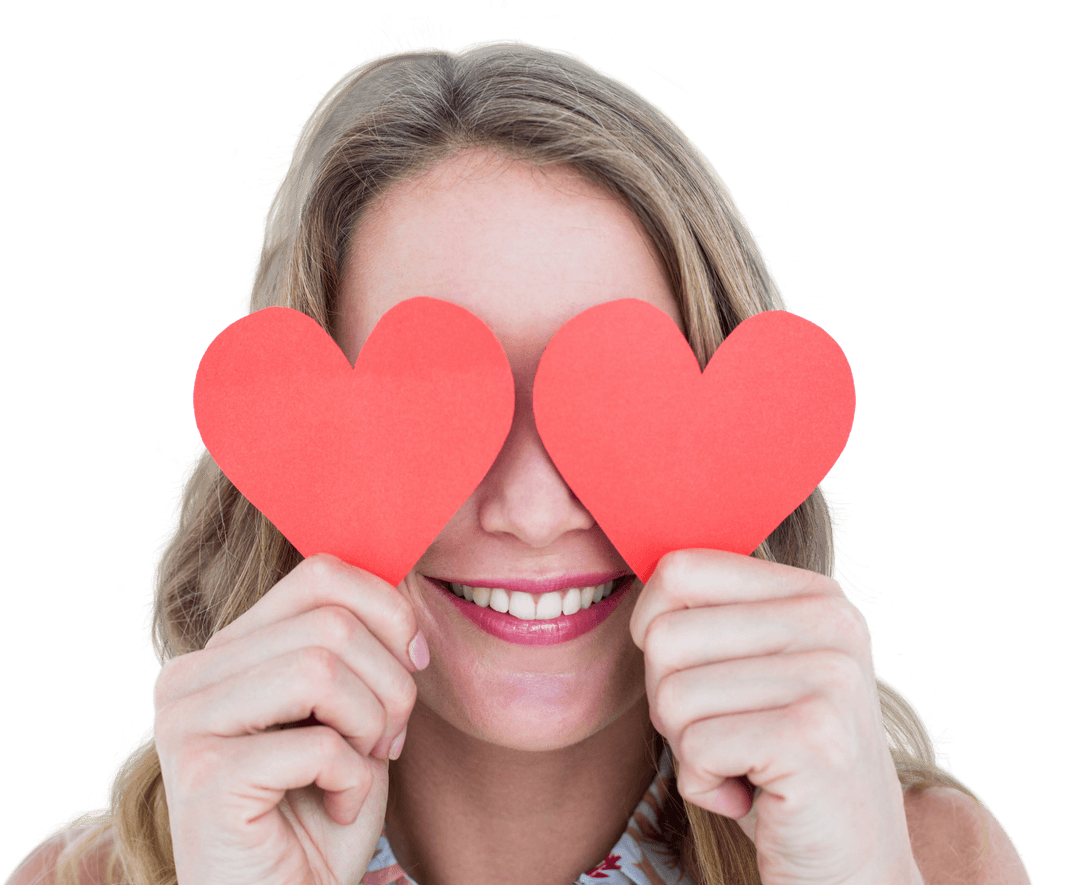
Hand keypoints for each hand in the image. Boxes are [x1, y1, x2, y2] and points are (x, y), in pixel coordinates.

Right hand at [154, 553, 426, 884]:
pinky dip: (352, 782)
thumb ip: (359, 644)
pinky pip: (317, 745)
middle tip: (386, 740)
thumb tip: (402, 581)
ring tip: (361, 767)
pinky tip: (335, 807)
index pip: (321, 572)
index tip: (413, 665)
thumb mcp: (351, 708)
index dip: (389, 613)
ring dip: (371, 727)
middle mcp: (191, 674)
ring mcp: (186, 723)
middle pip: (332, 623)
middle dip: (390, 685)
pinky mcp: (202, 777)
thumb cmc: (322, 808)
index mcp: (228, 647)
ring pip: (323, 669)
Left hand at [630, 550, 922, 884]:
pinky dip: (704, 786)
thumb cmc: (776, 764)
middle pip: (664, 635)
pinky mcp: (813, 737)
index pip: (679, 569)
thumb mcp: (749, 672)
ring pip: (671, 695)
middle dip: (668, 701)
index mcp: (813, 594)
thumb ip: (710, 618)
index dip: (652, 627)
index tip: (688, 673)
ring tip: (743, 765)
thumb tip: (637, 582)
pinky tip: (752, 796)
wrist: (850, 864)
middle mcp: (830, 622)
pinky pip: (694, 748)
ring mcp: (828, 677)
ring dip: (688, 748)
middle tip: (725, 737)